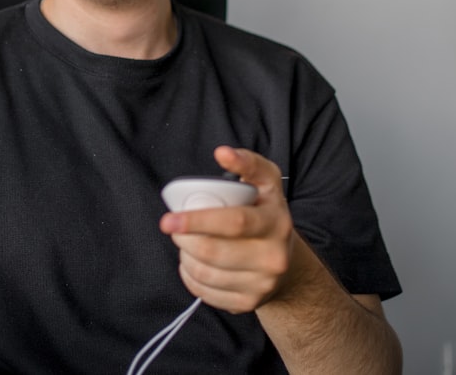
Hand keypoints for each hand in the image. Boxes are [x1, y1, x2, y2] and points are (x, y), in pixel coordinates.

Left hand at [159, 146, 295, 313]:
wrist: (286, 263)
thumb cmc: (266, 214)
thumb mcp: (266, 184)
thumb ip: (247, 163)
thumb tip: (222, 152)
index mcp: (276, 222)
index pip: (234, 222)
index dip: (198, 220)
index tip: (169, 219)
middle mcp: (274, 256)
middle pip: (213, 251)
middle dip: (183, 239)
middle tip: (173, 227)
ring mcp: (263, 284)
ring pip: (206, 272)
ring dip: (184, 257)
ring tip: (184, 243)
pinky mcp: (249, 303)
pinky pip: (206, 293)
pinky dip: (190, 277)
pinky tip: (191, 263)